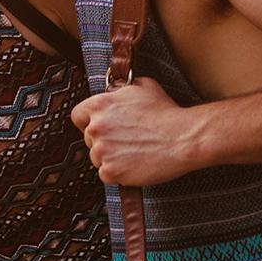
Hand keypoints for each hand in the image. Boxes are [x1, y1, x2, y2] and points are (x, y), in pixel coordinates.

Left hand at [71, 77, 203, 185]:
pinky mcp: (111, 170)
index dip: (89, 122)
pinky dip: (117, 173)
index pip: (78, 116)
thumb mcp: (142, 86)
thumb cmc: (167, 112)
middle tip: (125, 141)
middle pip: (88, 138)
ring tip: (133, 152)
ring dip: (110, 157)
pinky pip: (105, 174)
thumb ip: (121, 90)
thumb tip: (115, 91)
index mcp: (98, 105)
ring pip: (96, 157)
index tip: (100, 127)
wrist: (184, 138)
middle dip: (104, 140)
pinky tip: (133, 164)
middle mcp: (96, 127)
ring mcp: (102, 150)